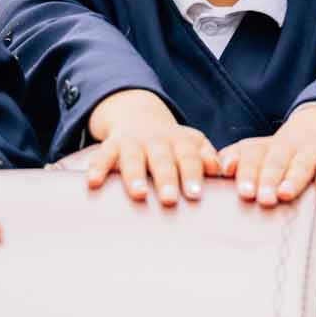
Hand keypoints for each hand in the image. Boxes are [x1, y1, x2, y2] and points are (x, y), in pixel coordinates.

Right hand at [82, 89, 219, 204]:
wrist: (139, 116)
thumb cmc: (173, 144)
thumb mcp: (193, 144)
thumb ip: (208, 156)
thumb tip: (222, 170)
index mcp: (180, 142)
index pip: (189, 157)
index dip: (192, 174)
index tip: (195, 194)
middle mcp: (156, 141)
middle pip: (162, 160)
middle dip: (165, 179)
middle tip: (169, 200)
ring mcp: (133, 142)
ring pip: (133, 158)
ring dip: (135, 175)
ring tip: (138, 194)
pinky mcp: (111, 146)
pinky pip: (102, 156)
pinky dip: (97, 168)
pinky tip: (93, 183)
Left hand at [218, 102, 315, 207]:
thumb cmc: (276, 154)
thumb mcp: (254, 154)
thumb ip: (233, 160)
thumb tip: (217, 170)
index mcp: (261, 148)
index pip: (251, 155)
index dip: (246, 171)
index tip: (242, 190)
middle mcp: (284, 148)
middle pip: (274, 161)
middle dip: (267, 179)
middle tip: (262, 198)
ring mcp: (308, 152)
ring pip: (300, 164)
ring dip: (293, 178)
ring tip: (285, 193)